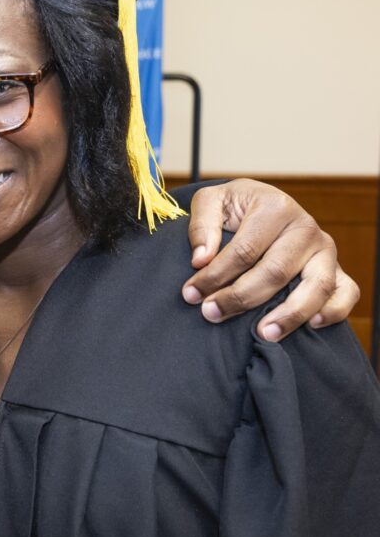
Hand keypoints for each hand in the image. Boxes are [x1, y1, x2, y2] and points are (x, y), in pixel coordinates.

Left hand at [182, 179, 360, 340]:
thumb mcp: (211, 201)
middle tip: (211, 314)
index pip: (243, 251)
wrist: (263, 205)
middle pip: (275, 272)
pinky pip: (346, 293)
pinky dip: (334, 310)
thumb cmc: (235, 207)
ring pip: (315, 286)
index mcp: (275, 207)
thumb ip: (202, 225)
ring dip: (289, 314)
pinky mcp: (337, 268)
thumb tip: (200, 259)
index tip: (191, 294)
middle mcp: (305, 228)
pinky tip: (311, 326)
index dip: (215, 276)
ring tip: (262, 334)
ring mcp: (325, 250)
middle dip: (240, 298)